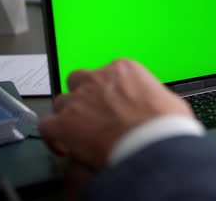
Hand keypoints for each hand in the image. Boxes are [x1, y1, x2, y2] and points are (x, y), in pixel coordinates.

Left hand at [39, 59, 193, 168]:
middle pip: (79, 81)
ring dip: (69, 116)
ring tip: (79, 134)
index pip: (107, 74)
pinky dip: (52, 137)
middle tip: (93, 115)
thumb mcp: (168, 101)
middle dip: (83, 97)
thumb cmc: (165, 125)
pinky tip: (63, 147)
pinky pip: (47, 125)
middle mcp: (98, 79)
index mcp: (124, 69)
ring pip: (61, 102)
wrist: (152, 142)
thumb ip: (152, 98)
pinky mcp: (64, 122)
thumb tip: (156, 109)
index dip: (107, 92)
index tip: (111, 105)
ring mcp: (79, 99)